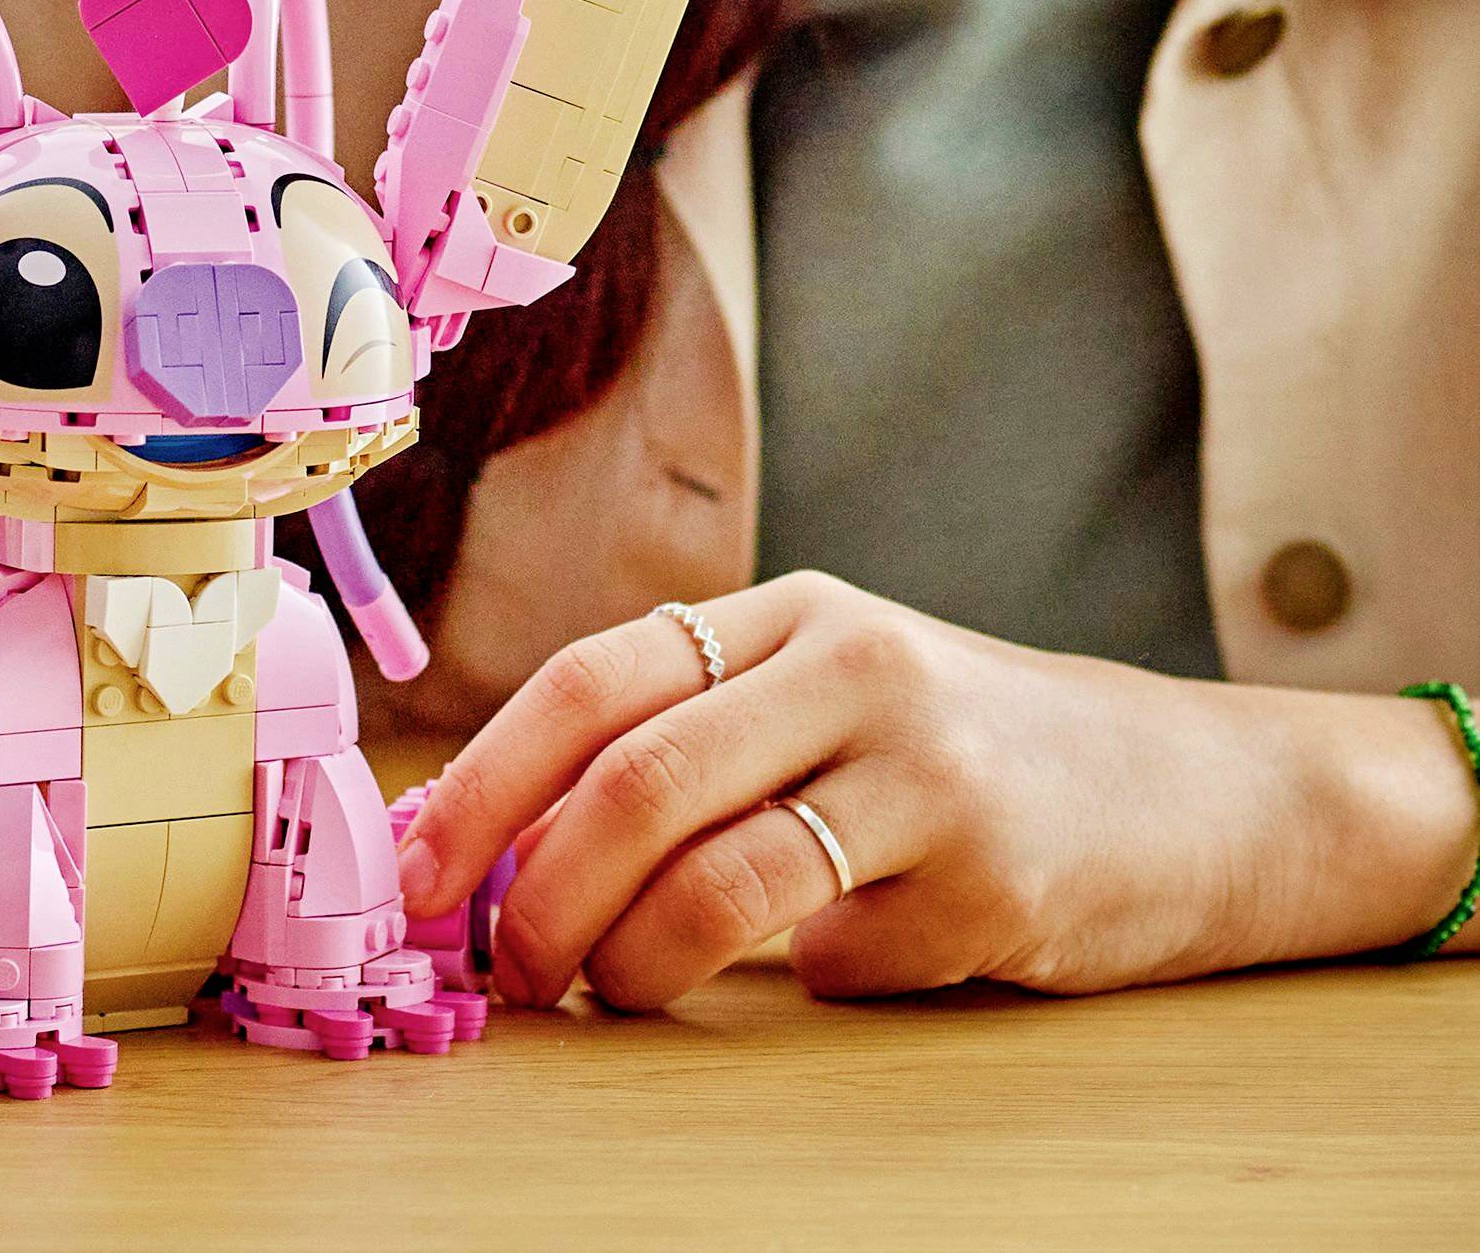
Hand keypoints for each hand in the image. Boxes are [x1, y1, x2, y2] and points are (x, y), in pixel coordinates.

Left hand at [394, 571, 1466, 1008]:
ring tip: (598, 991)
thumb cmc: (957, 757)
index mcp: (783, 611)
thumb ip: (689, 749)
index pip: (591, 677)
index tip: (416, 867)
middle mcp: (845, 658)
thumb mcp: (822, 707)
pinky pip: (824, 940)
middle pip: (632, 768)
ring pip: (711, 861)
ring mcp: (920, 755)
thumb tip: (503, 849)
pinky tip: (787, 978)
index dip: (483, 776)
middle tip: (497, 963)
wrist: (1185, 790)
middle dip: (533, 879)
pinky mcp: (984, 863)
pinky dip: (768, 978)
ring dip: (624, 952)